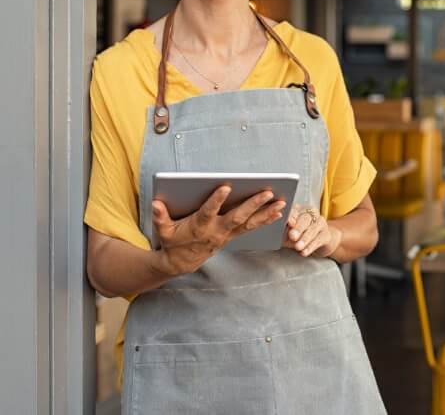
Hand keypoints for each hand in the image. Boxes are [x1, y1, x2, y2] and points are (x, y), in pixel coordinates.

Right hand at [151, 185, 285, 275]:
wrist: (181, 263)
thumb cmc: (173, 241)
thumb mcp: (163, 230)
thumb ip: (160, 217)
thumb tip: (156, 203)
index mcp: (199, 226)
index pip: (208, 212)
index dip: (216, 201)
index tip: (225, 187)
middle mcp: (217, 230)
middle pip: (237, 216)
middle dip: (253, 204)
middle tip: (267, 192)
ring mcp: (227, 234)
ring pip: (250, 223)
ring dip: (266, 213)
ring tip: (282, 202)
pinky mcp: (233, 236)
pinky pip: (252, 227)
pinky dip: (266, 219)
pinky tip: (279, 212)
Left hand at [283, 204, 341, 257]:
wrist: (318, 242)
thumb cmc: (299, 236)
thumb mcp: (288, 233)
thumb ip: (283, 231)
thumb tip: (276, 232)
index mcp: (300, 210)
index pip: (295, 210)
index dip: (292, 216)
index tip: (288, 222)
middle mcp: (311, 214)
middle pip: (305, 218)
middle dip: (298, 228)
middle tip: (292, 236)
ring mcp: (320, 223)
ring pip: (313, 229)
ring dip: (305, 239)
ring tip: (298, 247)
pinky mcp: (326, 235)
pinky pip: (319, 240)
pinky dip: (311, 246)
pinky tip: (304, 252)